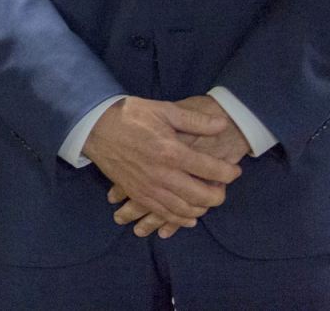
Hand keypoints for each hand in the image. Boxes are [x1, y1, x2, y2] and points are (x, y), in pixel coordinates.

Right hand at [83, 96, 241, 227]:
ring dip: (202, 208)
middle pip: (203, 196)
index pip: (212, 170)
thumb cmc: (131, 116)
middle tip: (222, 186)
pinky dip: (181, 219)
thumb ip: (195, 120)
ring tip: (207, 198)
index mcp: (172, 152)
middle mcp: (163, 175)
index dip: (229, 172)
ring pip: (186, 210)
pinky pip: (165, 215)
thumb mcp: (163, 110)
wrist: (95, 127)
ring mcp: (150, 189)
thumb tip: (223, 125)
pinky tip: (190, 216)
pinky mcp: (138, 195)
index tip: (234, 170)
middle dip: (219, 194)